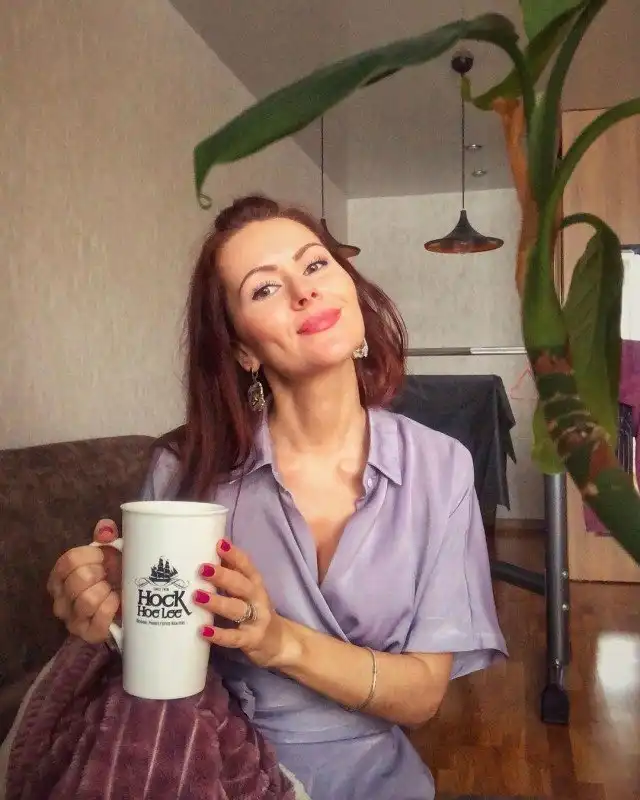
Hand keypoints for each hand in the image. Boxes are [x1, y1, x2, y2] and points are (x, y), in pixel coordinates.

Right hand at [46, 519, 121, 642]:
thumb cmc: (116, 572)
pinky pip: (97, 623)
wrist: (129, 601)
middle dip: (100, 575)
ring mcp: (72, 618)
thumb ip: (106, 535)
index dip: (91, 556)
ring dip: (106, 593)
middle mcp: (61, 597)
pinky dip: (110, 610)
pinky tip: (117, 603)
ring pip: (86, 602)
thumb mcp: (111, 550)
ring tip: (114, 590)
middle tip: (110, 575)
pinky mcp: (87, 634)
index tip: (104, 557)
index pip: (69, 561)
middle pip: (77, 581)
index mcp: (62, 574)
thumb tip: (105, 529)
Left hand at [195, 540, 298, 668]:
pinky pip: (234, 637)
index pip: (246, 566)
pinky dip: (219, 634)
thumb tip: (204, 558)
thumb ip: (231, 577)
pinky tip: (203, 631)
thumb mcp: (248, 593)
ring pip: (236, 608)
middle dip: (222, 576)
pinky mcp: (252, 640)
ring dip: (217, 602)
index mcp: (256, 584)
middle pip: (241, 584)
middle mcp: (258, 598)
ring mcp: (257, 619)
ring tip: (197, 596)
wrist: (281, 643)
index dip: (234, 554)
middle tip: (202, 568)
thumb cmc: (255, 612)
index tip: (219, 543)